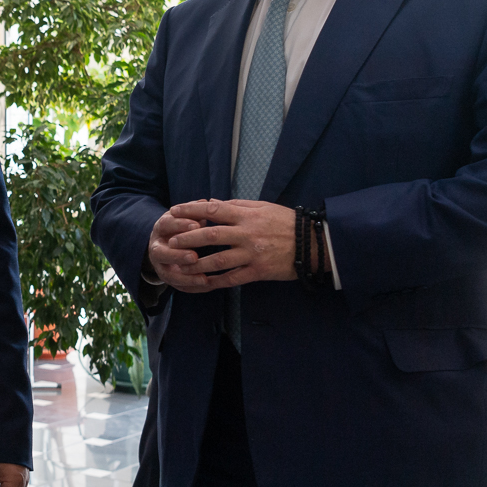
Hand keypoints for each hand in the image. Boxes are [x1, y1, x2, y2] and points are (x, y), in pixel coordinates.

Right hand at [145, 208, 212, 290]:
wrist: (166, 241)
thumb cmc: (181, 225)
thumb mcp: (185, 215)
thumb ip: (194, 210)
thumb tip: (206, 202)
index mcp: (161, 228)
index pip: (166, 225)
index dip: (179, 225)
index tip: (196, 225)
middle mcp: (157, 247)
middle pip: (161, 253)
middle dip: (177, 255)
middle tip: (194, 256)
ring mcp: (160, 265)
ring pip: (167, 274)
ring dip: (185, 277)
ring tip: (203, 278)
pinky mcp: (169, 278)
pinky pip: (178, 286)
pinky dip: (193, 287)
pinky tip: (208, 286)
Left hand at [161, 200, 297, 287]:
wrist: (313, 244)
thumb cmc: (286, 223)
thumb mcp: (263, 207)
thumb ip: (238, 205)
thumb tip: (213, 204)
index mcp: (247, 215)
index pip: (213, 210)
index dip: (191, 210)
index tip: (175, 211)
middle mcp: (247, 234)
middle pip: (211, 236)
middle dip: (188, 239)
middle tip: (172, 242)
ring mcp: (252, 254)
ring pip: (218, 260)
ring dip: (198, 264)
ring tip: (182, 266)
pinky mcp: (258, 271)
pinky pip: (233, 278)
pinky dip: (216, 281)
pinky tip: (204, 282)